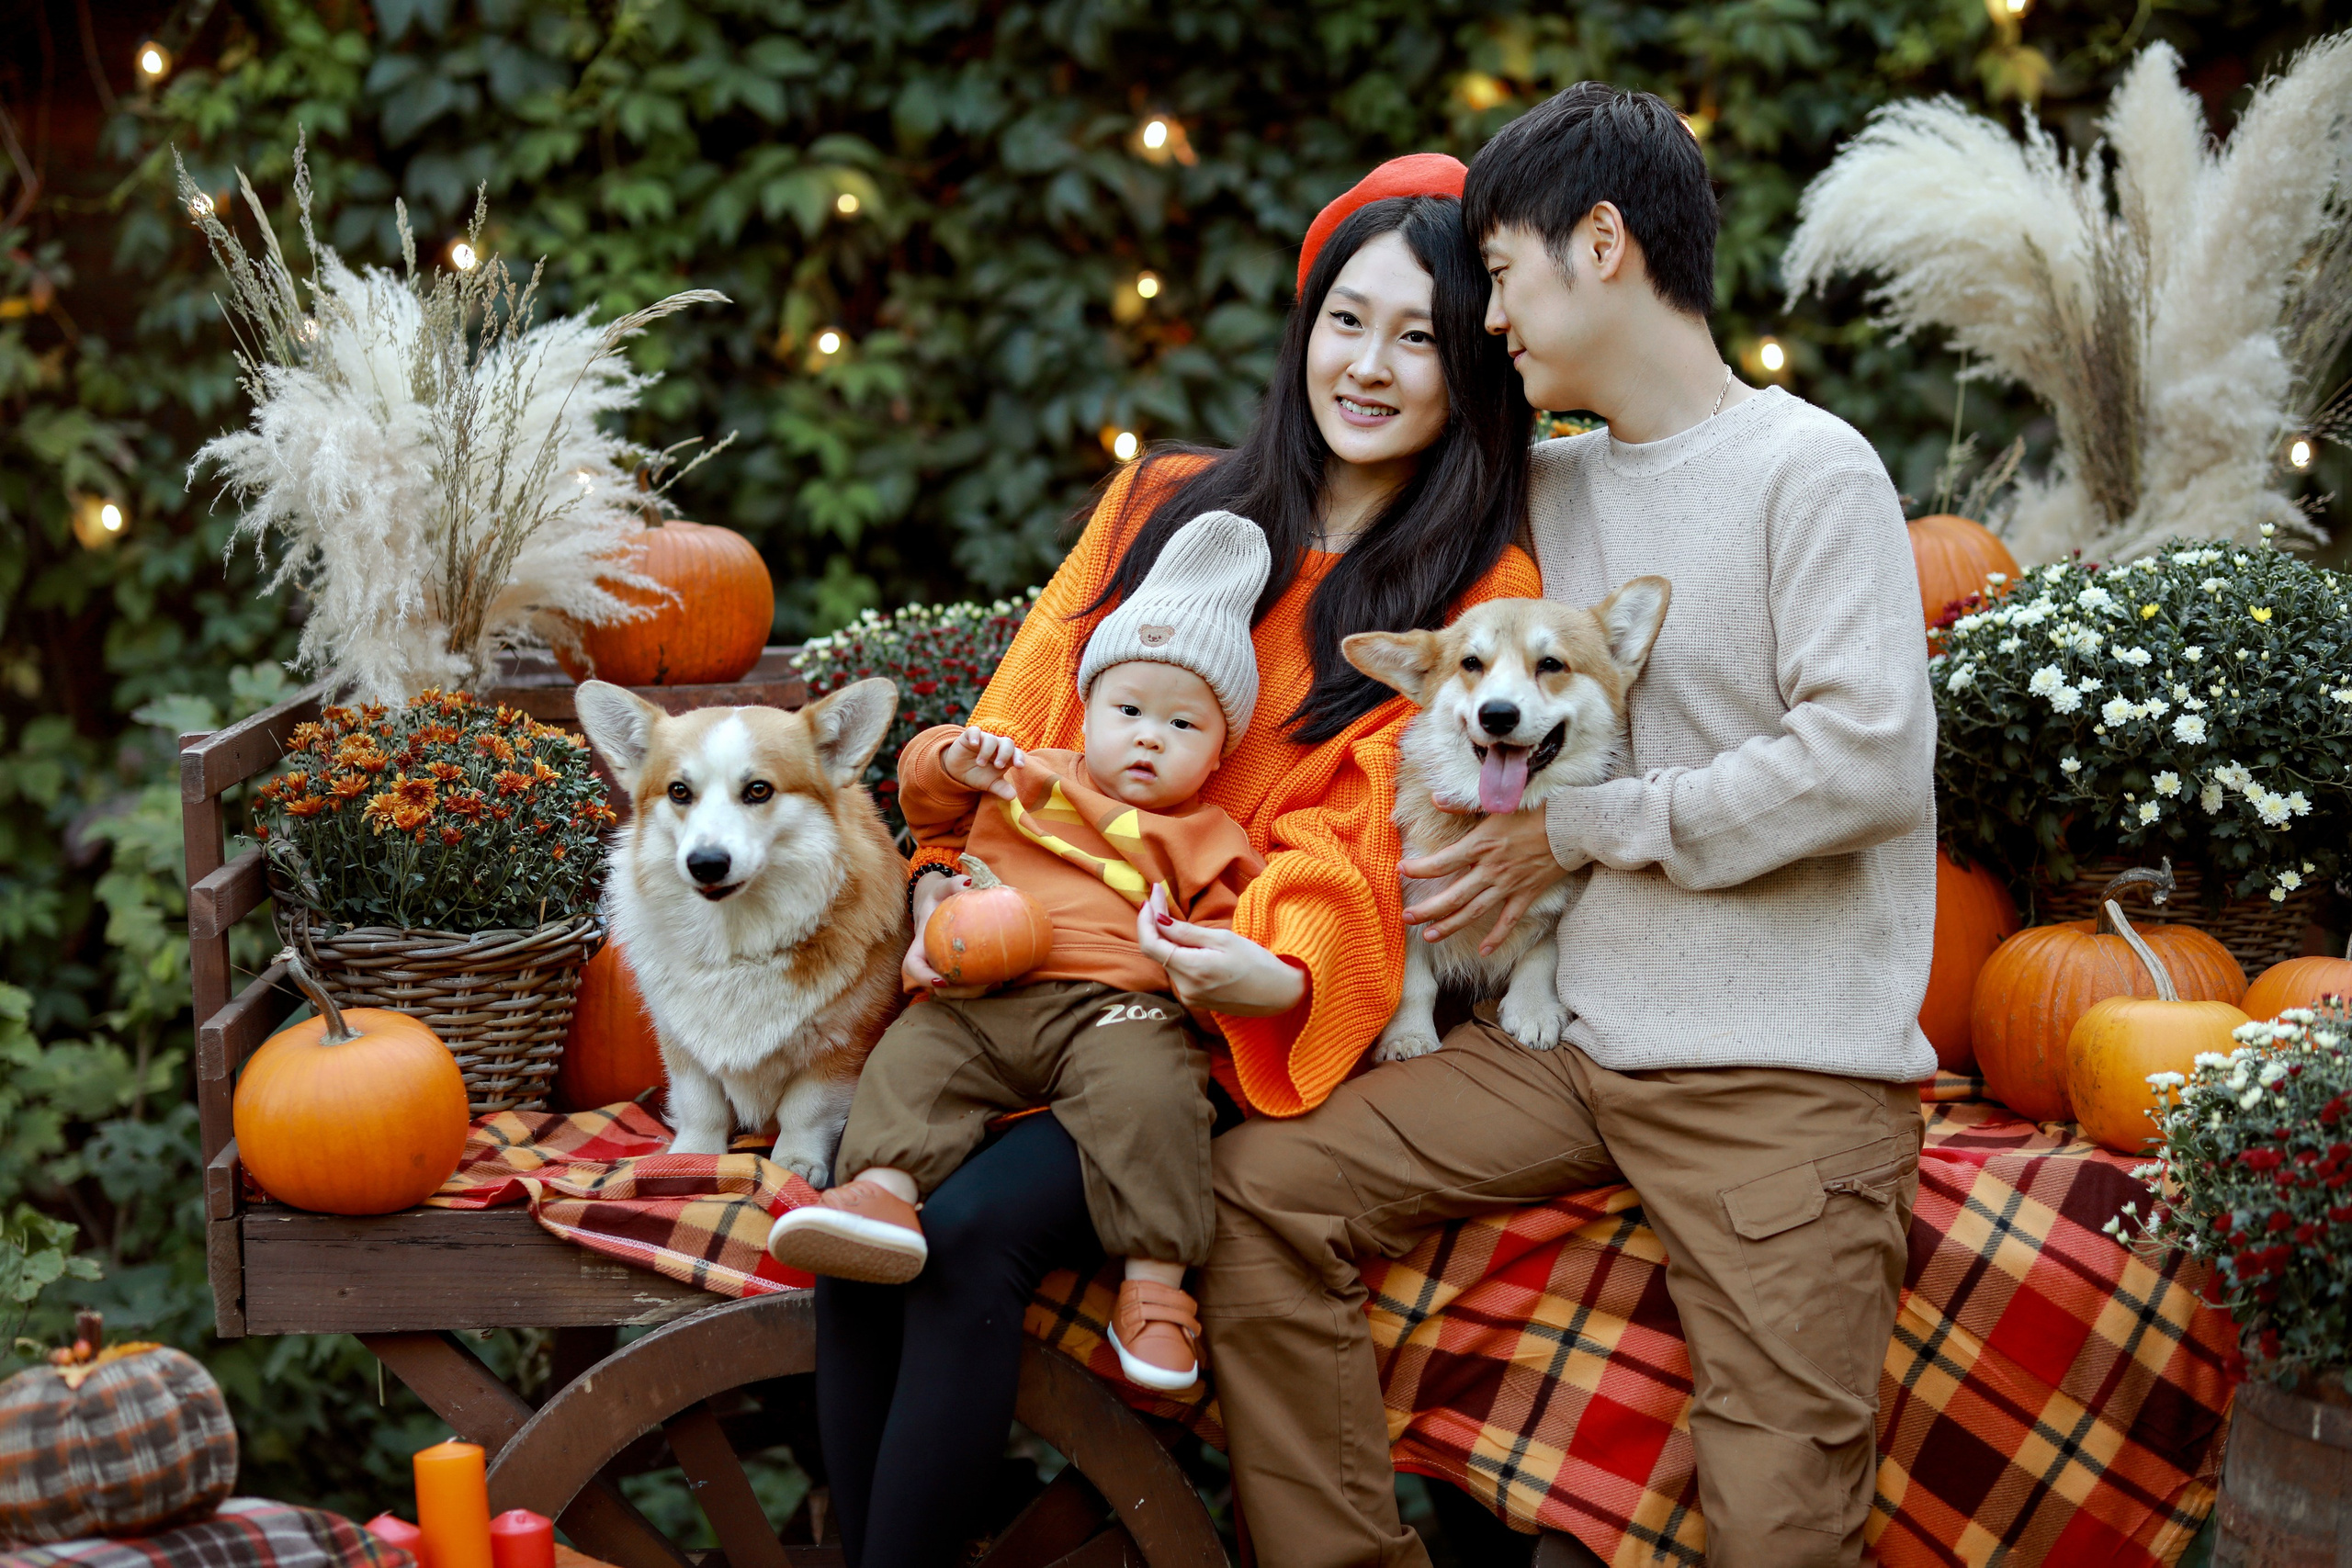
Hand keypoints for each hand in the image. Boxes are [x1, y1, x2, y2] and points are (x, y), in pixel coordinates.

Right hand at [901, 874, 990, 998]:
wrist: (937, 903)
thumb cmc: (939, 895)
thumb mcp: (943, 886)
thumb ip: (954, 883)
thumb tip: (970, 882)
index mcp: (920, 943)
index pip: (912, 965)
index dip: (923, 978)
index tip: (942, 981)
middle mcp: (928, 960)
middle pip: (933, 987)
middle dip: (955, 992)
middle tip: (980, 986)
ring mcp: (940, 967)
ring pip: (950, 992)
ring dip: (970, 994)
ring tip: (994, 985)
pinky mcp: (954, 970)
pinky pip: (964, 984)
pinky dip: (980, 985)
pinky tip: (1002, 978)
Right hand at [939, 727, 1024, 799]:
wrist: (957, 772)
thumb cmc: (978, 775)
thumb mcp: (990, 784)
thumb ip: (1001, 789)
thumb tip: (1013, 797)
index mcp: (1006, 756)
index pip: (1016, 753)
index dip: (1019, 758)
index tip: (1019, 766)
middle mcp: (997, 746)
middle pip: (1007, 743)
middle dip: (1005, 754)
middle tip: (998, 766)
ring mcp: (984, 739)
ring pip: (991, 738)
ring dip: (987, 751)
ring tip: (980, 764)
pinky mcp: (970, 736)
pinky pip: (974, 730)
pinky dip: (975, 736)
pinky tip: (974, 744)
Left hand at [1134, 887, 1306, 1017]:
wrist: (1278, 994)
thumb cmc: (1257, 963)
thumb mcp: (1223, 939)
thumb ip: (1186, 932)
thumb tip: (1158, 920)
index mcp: (1192, 970)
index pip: (1150, 944)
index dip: (1145, 918)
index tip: (1151, 895)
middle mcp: (1184, 988)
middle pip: (1156, 952)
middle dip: (1153, 922)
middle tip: (1158, 895)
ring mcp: (1188, 997)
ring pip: (1165, 961)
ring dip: (1163, 937)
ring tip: (1167, 911)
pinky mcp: (1194, 1000)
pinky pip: (1176, 971)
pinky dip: (1173, 952)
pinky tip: (1180, 938)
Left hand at [1398, 804, 1565, 954]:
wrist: (1574, 825)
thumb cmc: (1536, 809)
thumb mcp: (1497, 803)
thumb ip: (1462, 804)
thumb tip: (1435, 799)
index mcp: (1481, 845)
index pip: (1441, 862)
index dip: (1419, 869)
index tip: (1402, 871)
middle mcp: (1491, 869)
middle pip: (1453, 896)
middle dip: (1427, 909)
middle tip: (1407, 918)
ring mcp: (1509, 885)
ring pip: (1474, 912)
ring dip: (1450, 926)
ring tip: (1429, 937)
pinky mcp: (1527, 894)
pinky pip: (1509, 921)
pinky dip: (1497, 937)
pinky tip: (1483, 952)